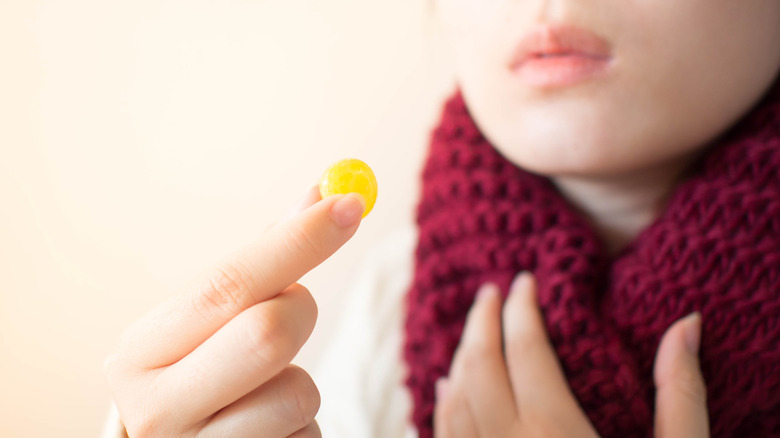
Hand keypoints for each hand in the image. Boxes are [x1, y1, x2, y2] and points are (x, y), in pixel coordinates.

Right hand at [104, 186, 365, 437]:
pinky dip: (302, 426)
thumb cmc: (201, 375)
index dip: (296, 242)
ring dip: (301, 383)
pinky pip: (307, 436)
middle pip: (267, 334)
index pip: (227, 283)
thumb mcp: (213, 322)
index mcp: (141, 350)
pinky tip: (268, 430)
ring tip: (266, 388)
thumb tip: (323, 193)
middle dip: (300, 312)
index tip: (348, 203)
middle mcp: (153, 407)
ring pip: (297, 394)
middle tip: (294, 310)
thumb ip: (264, 262)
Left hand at [434, 272, 708, 437]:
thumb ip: (679, 395)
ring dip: (461, 357)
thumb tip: (686, 324)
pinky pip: (443, 433)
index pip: (525, 349)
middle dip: (482, 321)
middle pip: (478, 366)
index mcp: (555, 431)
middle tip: (490, 292)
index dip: (521, 309)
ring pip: (454, 398)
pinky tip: (447, 386)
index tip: (524, 281)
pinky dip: (443, 403)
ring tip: (475, 328)